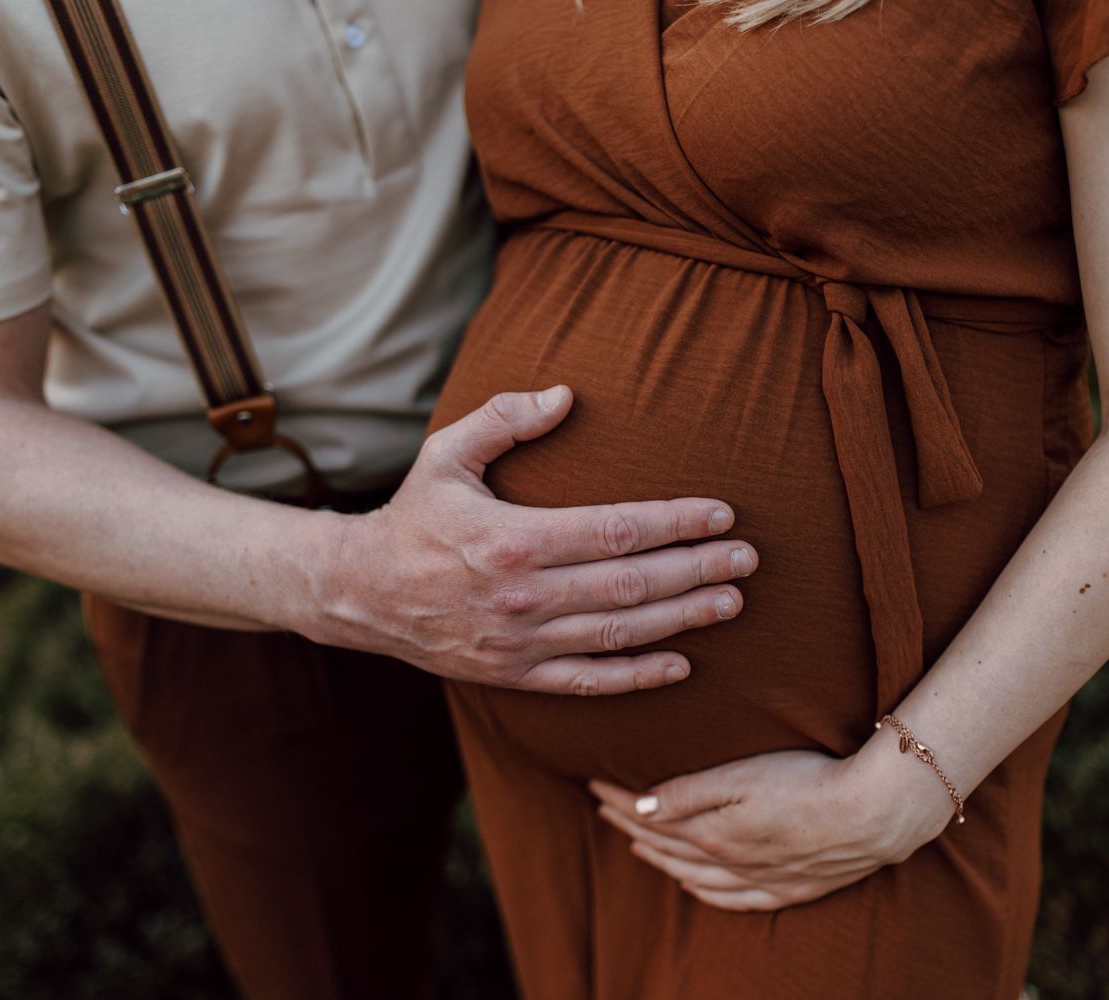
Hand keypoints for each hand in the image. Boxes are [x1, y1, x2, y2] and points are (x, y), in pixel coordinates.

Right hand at [306, 386, 757, 694]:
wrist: (359, 594)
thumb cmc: (413, 517)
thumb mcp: (445, 454)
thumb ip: (504, 420)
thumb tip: (566, 395)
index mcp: (512, 540)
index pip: (615, 531)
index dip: (675, 523)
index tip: (721, 514)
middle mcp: (522, 597)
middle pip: (631, 585)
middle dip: (697, 570)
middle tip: (748, 559)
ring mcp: (520, 643)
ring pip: (619, 634)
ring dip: (683, 620)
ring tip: (733, 603)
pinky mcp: (515, 675)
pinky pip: (588, 681)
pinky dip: (638, 677)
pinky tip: (681, 665)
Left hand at [589, 734, 956, 910]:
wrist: (872, 815)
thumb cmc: (807, 782)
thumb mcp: (741, 777)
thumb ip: (689, 793)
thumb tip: (639, 809)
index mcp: (713, 832)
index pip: (653, 819)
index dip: (621, 802)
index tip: (595, 785)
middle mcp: (730, 862)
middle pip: (669, 847)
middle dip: (633, 827)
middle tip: (606, 809)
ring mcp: (761, 879)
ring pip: (695, 875)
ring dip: (662, 859)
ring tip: (638, 845)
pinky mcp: (791, 886)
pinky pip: (732, 899)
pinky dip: (704, 892)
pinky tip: (694, 885)